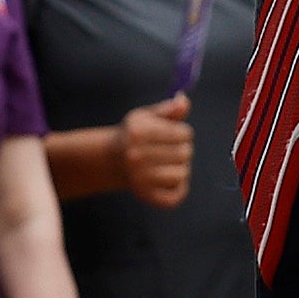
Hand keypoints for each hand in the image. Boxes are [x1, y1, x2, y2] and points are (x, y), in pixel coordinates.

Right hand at [118, 93, 195, 210]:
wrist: (113, 159)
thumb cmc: (135, 134)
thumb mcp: (147, 116)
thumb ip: (168, 108)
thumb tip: (184, 101)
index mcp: (138, 133)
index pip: (184, 133)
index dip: (184, 133)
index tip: (175, 134)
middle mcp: (135, 156)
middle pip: (185, 153)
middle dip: (183, 149)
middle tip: (171, 150)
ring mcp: (139, 178)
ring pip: (182, 174)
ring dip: (181, 168)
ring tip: (169, 164)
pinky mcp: (144, 195)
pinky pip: (175, 197)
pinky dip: (179, 190)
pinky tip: (171, 181)